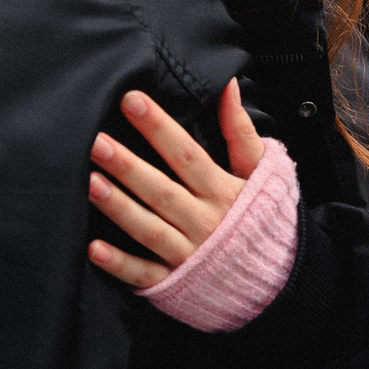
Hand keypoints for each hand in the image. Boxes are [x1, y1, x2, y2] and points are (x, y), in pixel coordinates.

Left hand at [86, 81, 265, 287]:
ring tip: (90, 183)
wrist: (279, 279)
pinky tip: (93, 249)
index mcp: (223, 191)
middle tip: (96, 141)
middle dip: (128, 166)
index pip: (187, 154)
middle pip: (162, 190)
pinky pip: (145, 274)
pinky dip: (120, 264)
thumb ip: (240, 130)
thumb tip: (227, 84)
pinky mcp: (175, 283)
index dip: (159, 127)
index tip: (131, 100)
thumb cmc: (264, 216)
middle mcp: (204, 222)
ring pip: (149, 229)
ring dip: (119, 208)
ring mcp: (189, 255)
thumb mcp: (260, 171)